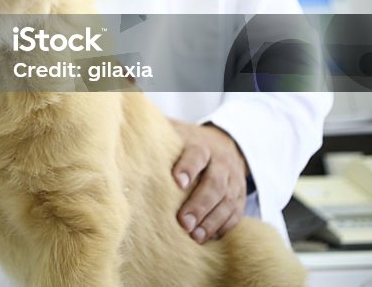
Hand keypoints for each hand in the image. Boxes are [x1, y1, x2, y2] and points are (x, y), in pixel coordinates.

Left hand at [169, 120, 248, 242]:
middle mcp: (221, 163)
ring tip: (195, 236)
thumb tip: (132, 136)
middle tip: (184, 222)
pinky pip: (235, 213)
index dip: (188, 167)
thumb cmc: (189, 143)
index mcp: (202, 147)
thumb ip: (158, 136)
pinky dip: (224, 227)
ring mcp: (233, 181)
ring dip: (211, 221)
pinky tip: (210, 237)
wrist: (225, 144)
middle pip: (214, 184)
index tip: (177, 182)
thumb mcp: (176, 134)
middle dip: (199, 205)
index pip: (197, 155)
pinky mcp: (240, 197)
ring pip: (227, 201)